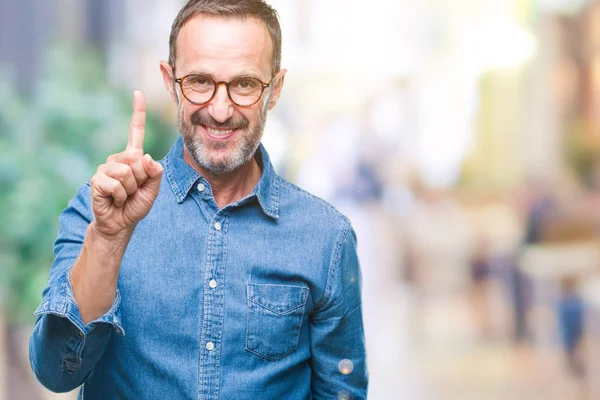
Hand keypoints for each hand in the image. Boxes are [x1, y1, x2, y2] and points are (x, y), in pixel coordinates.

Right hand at [90, 90, 162, 237]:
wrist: (120, 224)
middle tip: (134, 191)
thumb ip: (155, 173)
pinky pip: (117, 185)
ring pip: (128, 173)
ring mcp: (105, 168)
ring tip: (124, 196)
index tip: (138, 92)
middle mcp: (117, 159)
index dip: (137, 112)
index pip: (136, 131)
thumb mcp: (153, 189)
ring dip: (131, 190)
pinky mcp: (96, 180)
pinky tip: (114, 200)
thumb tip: (146, 157)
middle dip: (142, 180)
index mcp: (132, 157)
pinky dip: (121, 196)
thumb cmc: (136, 205)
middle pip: (138, 161)